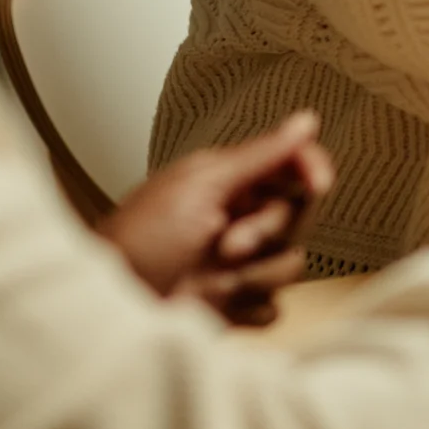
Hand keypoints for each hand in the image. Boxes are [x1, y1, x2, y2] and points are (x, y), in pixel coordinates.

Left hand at [97, 110, 335, 323]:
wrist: (112, 304)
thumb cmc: (139, 239)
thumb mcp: (200, 185)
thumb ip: (260, 154)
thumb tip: (305, 120)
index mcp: (231, 182)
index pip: (293, 166)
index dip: (312, 171)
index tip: (316, 184)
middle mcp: (240, 219)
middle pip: (298, 218)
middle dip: (266, 232)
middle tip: (227, 243)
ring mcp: (239, 265)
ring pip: (291, 264)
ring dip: (254, 275)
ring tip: (211, 280)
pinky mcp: (237, 304)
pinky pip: (273, 308)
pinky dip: (247, 308)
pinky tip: (215, 303)